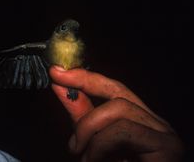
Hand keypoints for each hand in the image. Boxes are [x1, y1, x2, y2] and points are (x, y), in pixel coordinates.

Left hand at [50, 66, 182, 161]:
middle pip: (118, 93)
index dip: (85, 77)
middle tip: (69, 130)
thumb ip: (80, 116)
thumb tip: (62, 88)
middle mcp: (155, 123)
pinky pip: (125, 130)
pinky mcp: (167, 147)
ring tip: (84, 157)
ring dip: (91, 131)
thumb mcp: (92, 143)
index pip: (113, 88)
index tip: (58, 71)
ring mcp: (163, 134)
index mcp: (138, 121)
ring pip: (119, 109)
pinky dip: (102, 145)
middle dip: (85, 100)